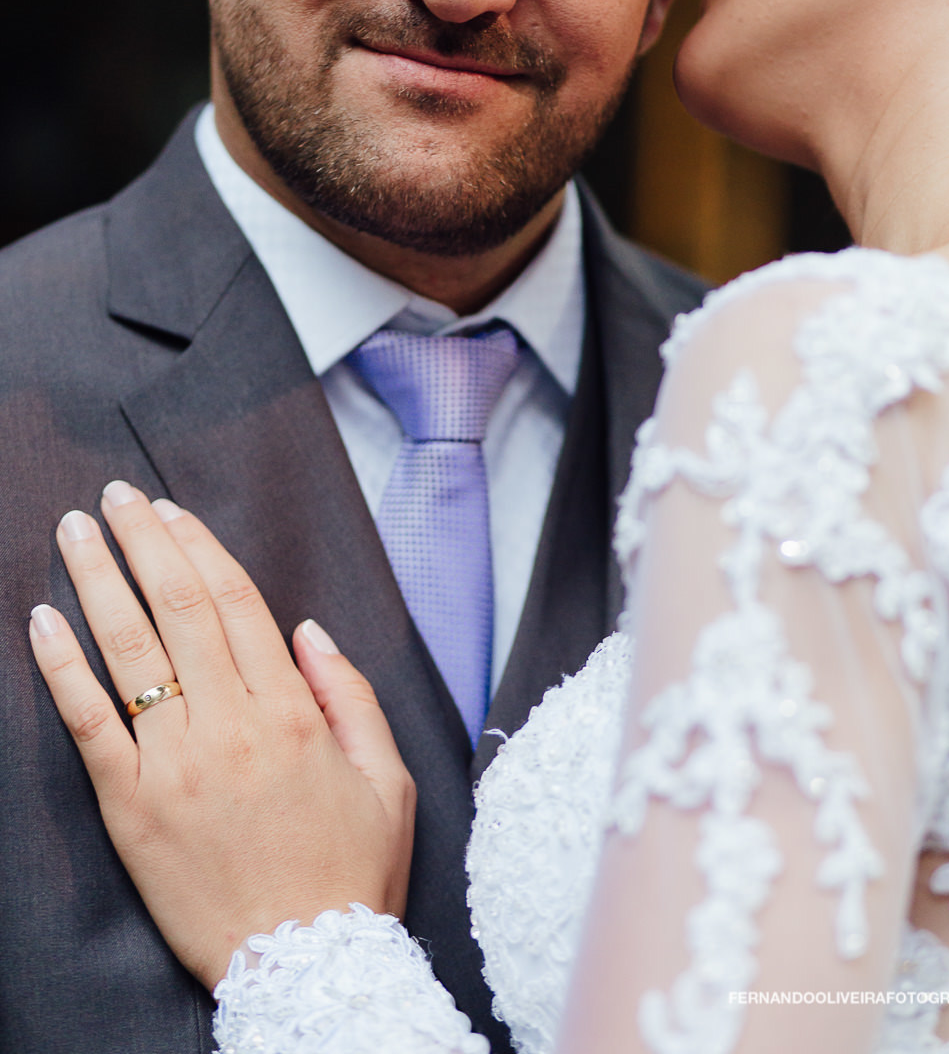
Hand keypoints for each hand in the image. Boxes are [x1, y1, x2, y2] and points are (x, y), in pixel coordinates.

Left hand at [28, 482, 415, 989]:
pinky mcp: (132, 807)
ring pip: (129, 652)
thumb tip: (307, 628)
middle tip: (114, 497)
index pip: (235, 603)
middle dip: (142, 543)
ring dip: (97, 582)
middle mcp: (231, 725)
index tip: (169, 510)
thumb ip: (351, 696)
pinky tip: (42, 621)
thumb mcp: (388, 779)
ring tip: (73, 532)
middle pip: (177, 609)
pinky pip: (90, 724)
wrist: (306, 967)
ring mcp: (176, 765)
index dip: (198, 547)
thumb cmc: (351, 873)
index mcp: (293, 712)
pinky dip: (63, 668)